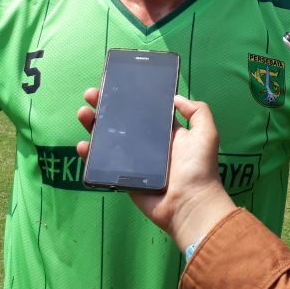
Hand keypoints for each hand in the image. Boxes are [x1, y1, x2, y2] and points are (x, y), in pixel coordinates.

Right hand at [76, 89, 234, 251]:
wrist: (189, 204)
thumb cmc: (198, 168)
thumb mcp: (206, 133)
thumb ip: (197, 111)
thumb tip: (175, 98)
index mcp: (163, 132)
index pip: (141, 110)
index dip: (127, 97)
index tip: (112, 84)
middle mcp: (146, 144)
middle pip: (119, 121)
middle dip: (103, 106)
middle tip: (91, 94)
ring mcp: (131, 161)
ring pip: (106, 139)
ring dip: (92, 125)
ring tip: (83, 113)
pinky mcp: (121, 177)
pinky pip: (101, 164)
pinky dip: (89, 154)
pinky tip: (83, 145)